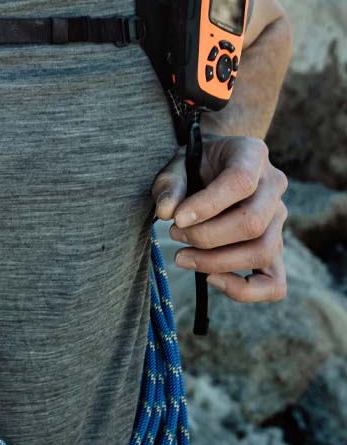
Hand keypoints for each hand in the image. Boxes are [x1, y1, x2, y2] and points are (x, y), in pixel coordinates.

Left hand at [151, 135, 288, 302]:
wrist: (215, 165)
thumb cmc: (194, 163)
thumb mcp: (177, 162)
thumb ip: (170, 183)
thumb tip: (165, 212)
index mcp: (252, 155)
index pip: (240, 182)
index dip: (207, 205)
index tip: (175, 218)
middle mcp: (274, 186)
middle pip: (252, 224)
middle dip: (205, 237)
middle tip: (173, 234)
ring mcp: (279, 219)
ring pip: (262, 252)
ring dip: (216, 262)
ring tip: (181, 256)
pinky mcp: (275, 248)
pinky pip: (274, 283)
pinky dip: (244, 290)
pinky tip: (210, 278)